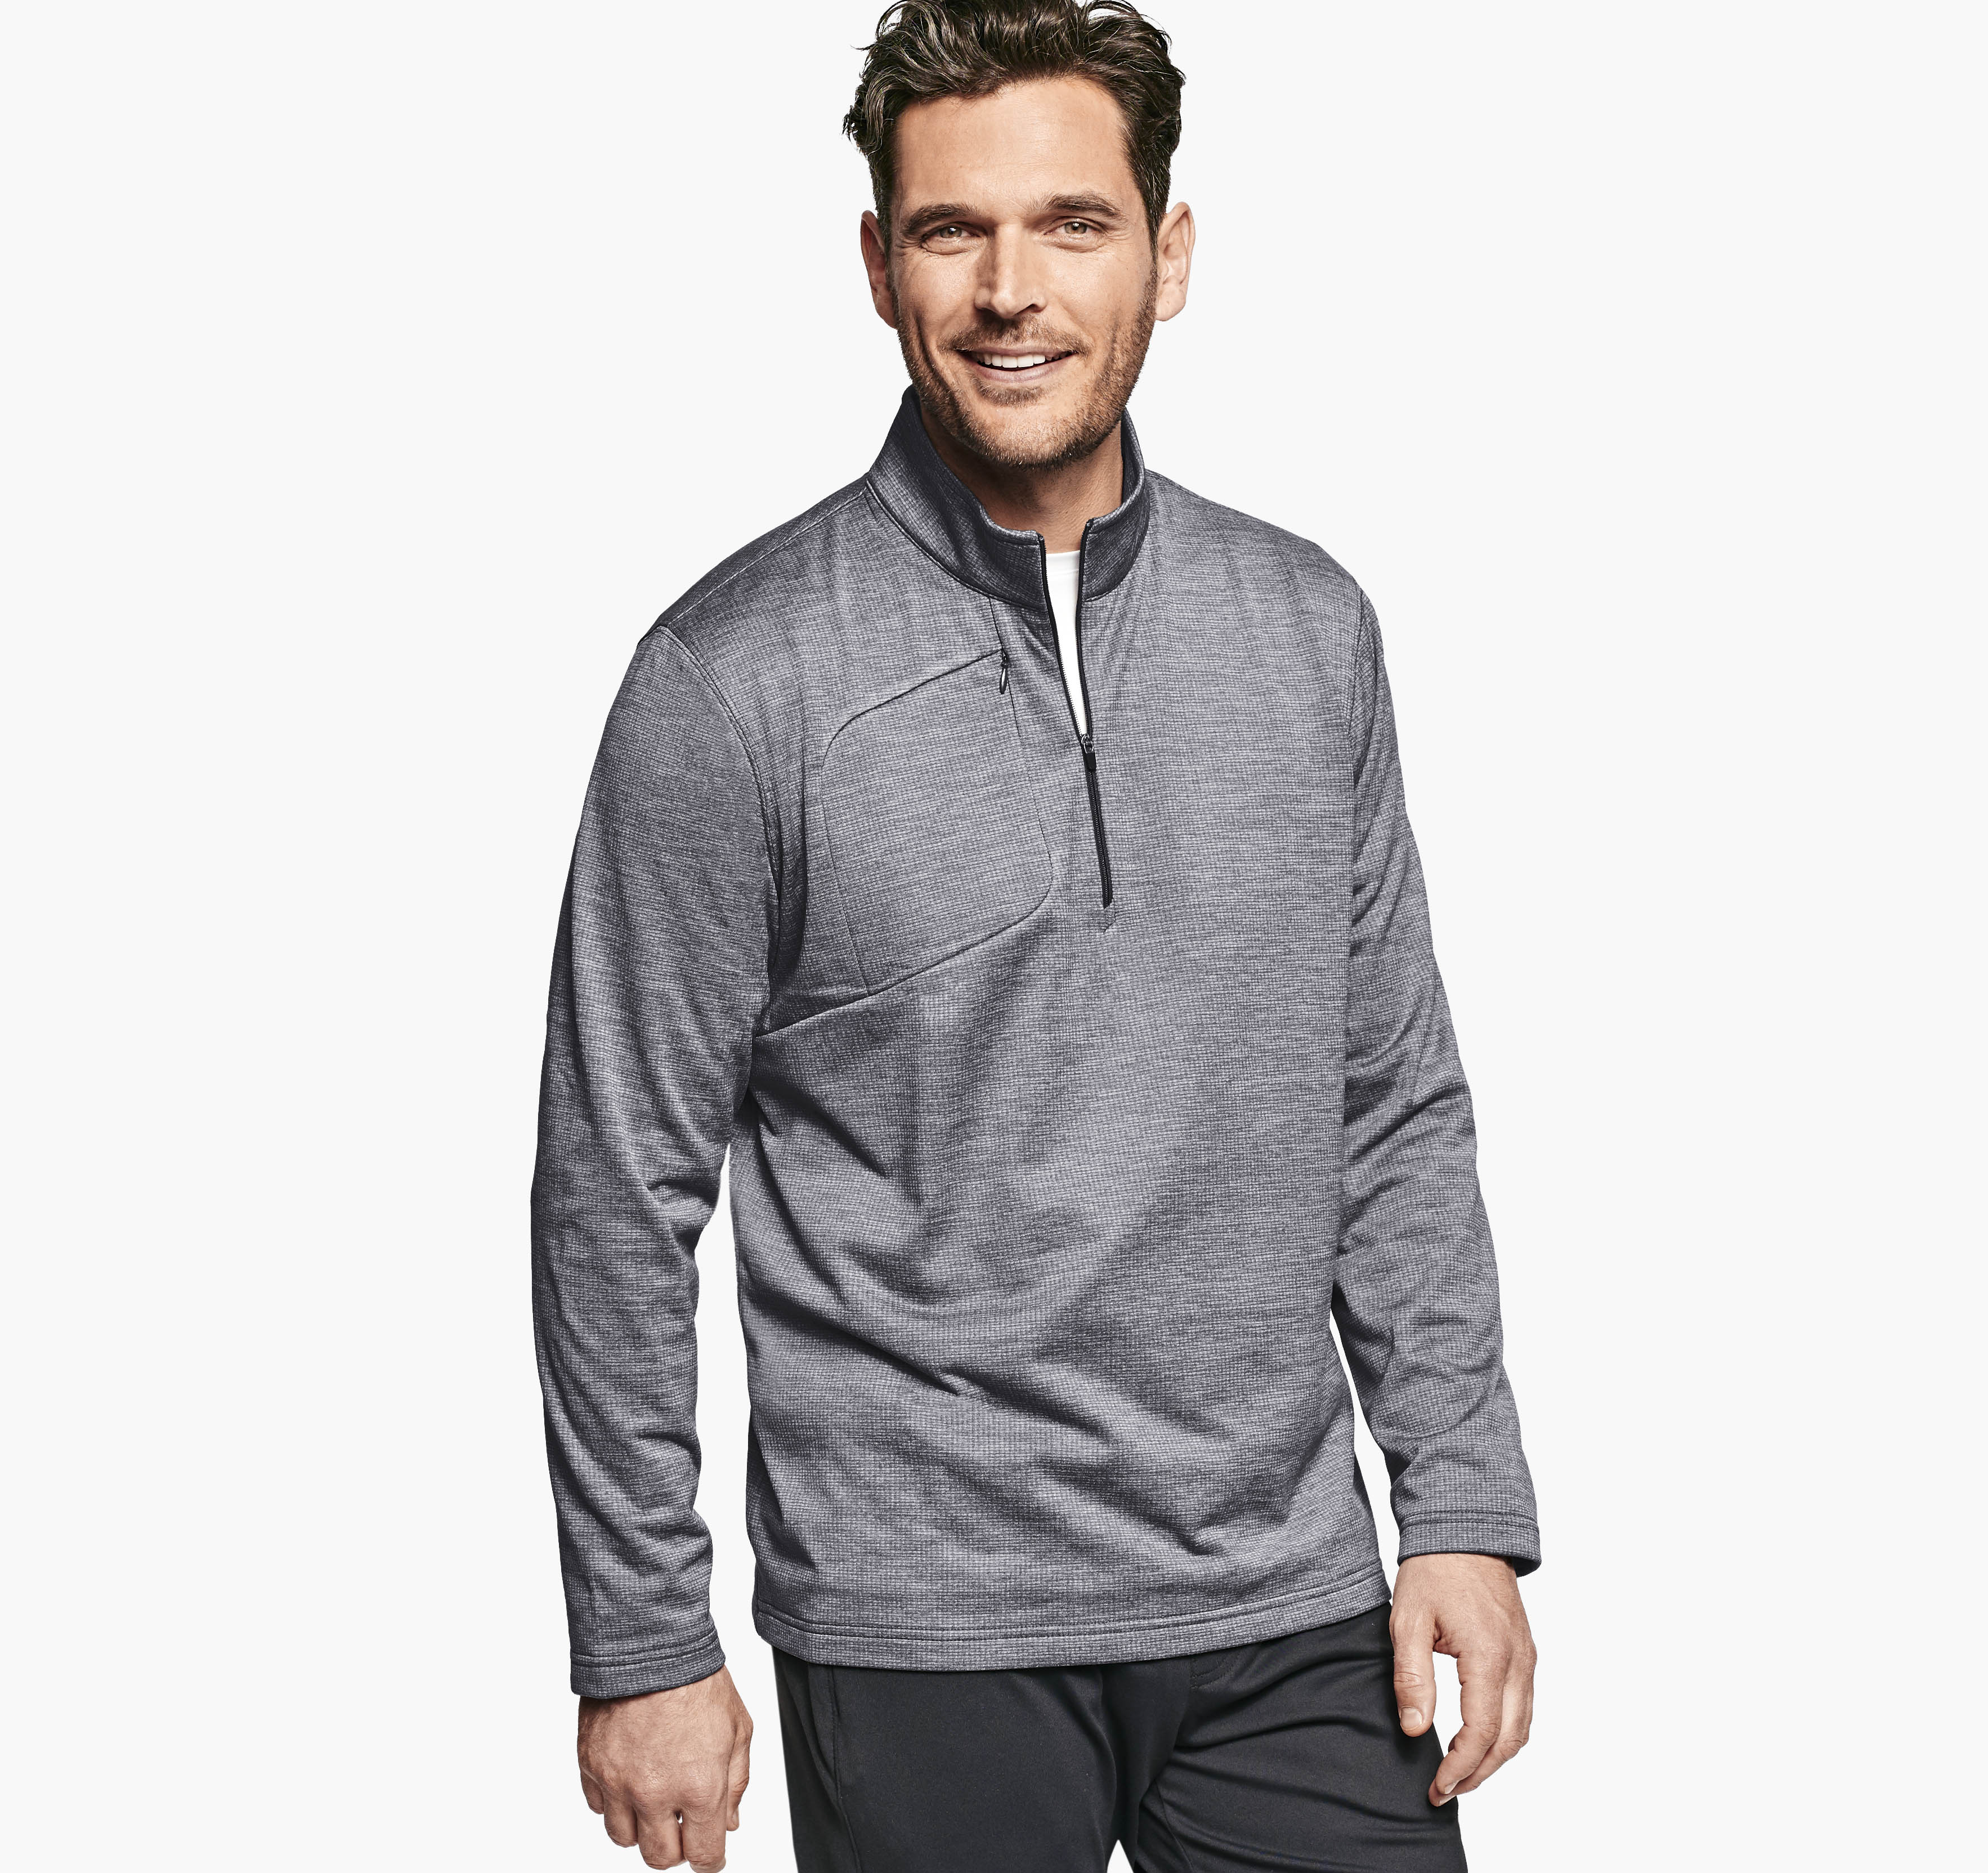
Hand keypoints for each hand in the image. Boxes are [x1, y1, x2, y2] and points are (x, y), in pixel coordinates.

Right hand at [577, 1665, 753, 1869]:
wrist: (652, 1644)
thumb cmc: (697, 1680)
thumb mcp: (738, 1729)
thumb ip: (736, 1783)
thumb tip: (730, 1822)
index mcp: (699, 1788)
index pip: (703, 1856)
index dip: (709, 1859)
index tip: (709, 1853)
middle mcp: (655, 1794)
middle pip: (659, 1858)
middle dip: (674, 1847)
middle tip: (681, 1824)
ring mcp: (618, 1783)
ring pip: (623, 1839)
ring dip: (641, 1827)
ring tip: (653, 1798)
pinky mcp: (591, 1766)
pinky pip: (598, 1807)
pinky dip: (613, 1801)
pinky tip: (630, 1776)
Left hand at [1390, 1553, 1535, 1806]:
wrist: (1466, 1531)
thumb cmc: (1434, 1571)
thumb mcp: (1408, 1620)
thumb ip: (1412, 1677)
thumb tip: (1415, 1729)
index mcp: (1489, 1655)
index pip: (1481, 1732)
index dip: (1460, 1767)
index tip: (1437, 1787)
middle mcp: (1518, 1662)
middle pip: (1508, 1740)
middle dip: (1478, 1773)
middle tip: (1445, 1790)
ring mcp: (1526, 1658)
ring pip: (1521, 1728)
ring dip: (1494, 1758)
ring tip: (1459, 1774)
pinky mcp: (1525, 1653)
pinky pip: (1523, 1707)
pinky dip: (1504, 1734)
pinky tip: (1478, 1741)